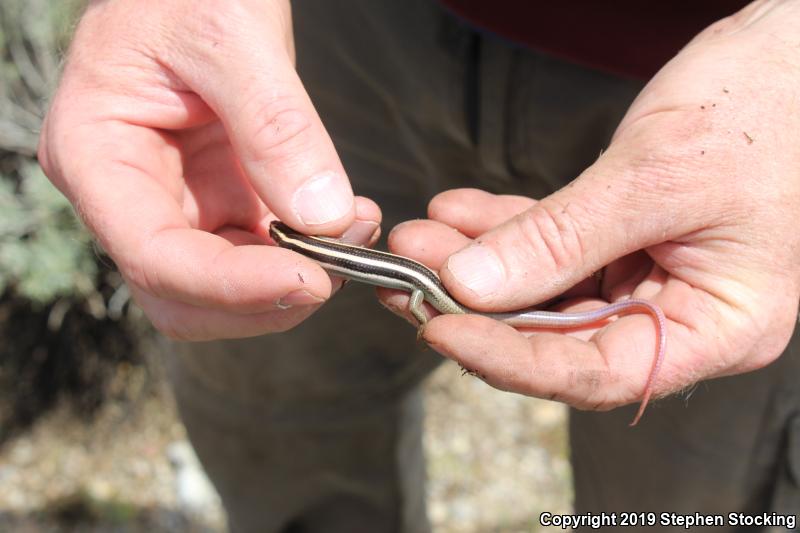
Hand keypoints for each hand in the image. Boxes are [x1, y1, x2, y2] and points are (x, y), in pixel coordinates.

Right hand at [38, 0, 379, 339]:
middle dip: (263, 299)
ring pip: (226, 289)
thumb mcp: (228, 34)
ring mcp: (175, 202)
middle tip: (338, 266)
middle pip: (183, 296)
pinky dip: (307, 252)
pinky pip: (260, 253)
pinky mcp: (218, 200)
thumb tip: (323, 217)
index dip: (232, 287)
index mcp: (95, 154)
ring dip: (294, 279)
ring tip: (353, 229)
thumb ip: (274, 124)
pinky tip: (346, 218)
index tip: (313, 280)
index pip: (154, 256)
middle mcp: (127, 195)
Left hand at [384, 1, 799, 414]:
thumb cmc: (768, 107)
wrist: (795, 51)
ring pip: (548, 290)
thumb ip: (562, 239)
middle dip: (479, 306)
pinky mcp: (626, 240)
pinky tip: (459, 213)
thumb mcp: (655, 178)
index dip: (511, 361)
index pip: (597, 372)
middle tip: (408, 279)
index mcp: (718, 326)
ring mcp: (652, 277)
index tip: (441, 330)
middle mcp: (682, 314)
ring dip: (480, 265)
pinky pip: (555, 247)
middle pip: (562, 337)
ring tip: (419, 240)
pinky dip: (507, 230)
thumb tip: (474, 286)